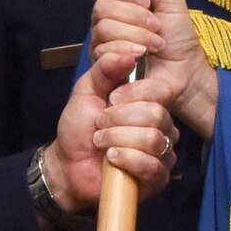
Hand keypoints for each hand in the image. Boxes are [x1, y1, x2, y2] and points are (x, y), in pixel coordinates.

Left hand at [44, 47, 179, 211]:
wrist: (68, 165)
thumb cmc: (79, 128)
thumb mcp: (86, 91)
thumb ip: (104, 69)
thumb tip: (131, 53)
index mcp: (148, 102)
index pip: (160, 90)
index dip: (134, 93)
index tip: (110, 99)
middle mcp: (161, 125)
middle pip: (157, 114)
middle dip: (120, 119)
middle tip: (100, 125)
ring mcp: (162, 152)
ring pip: (154, 139)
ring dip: (119, 139)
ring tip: (101, 142)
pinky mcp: (157, 178)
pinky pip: (153, 166)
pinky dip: (128, 159)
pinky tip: (112, 159)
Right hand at [89, 0, 217, 140]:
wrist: (185, 70)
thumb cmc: (177, 36)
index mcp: (118, 2)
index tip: (147, 2)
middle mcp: (105, 21)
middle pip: (101, 7)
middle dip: (135, 17)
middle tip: (156, 27)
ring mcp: (102, 44)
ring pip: (104, 28)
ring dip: (137, 35)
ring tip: (155, 44)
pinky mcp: (103, 66)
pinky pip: (104, 51)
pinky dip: (129, 51)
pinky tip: (143, 56)